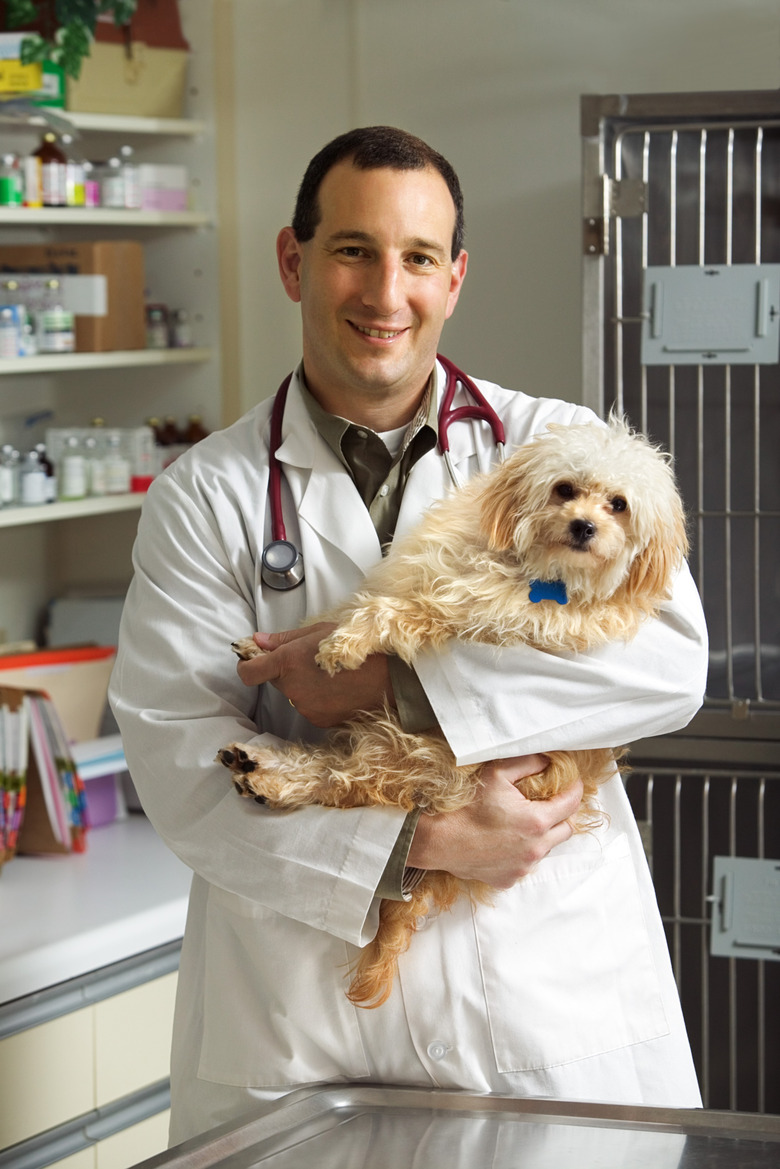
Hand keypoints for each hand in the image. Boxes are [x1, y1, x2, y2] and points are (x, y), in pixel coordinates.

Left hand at [236, 624, 393, 726]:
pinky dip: (319, 699)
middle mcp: (292, 688)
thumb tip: (257, 641)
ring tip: (332, 674)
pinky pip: (311, 707)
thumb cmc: (358, 645)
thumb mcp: (321, 631)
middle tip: (312, 659)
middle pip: (276, 681)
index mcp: (288, 662)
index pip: (248, 672)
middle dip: (287, 671)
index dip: (247, 666)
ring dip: (305, 685)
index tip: (253, 661)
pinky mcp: (320, 721)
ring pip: (294, 695)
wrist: (391, 677)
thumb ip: (285, 638)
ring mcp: (306, 708)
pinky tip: (340, 688)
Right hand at [407, 755, 582, 887]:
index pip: (571, 804)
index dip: (574, 789)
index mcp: (536, 821)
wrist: (439, 840)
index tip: (572, 783)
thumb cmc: (466, 806)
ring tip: (522, 822)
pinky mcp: (510, 879)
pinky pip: (526, 864)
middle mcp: (535, 848)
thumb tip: (547, 760)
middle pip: (567, 830)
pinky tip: (506, 841)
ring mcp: (523, 867)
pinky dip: (523, 852)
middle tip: (550, 802)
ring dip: (542, 835)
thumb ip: (527, 763)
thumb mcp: (497, 773)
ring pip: (546, 848)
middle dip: (563, 814)